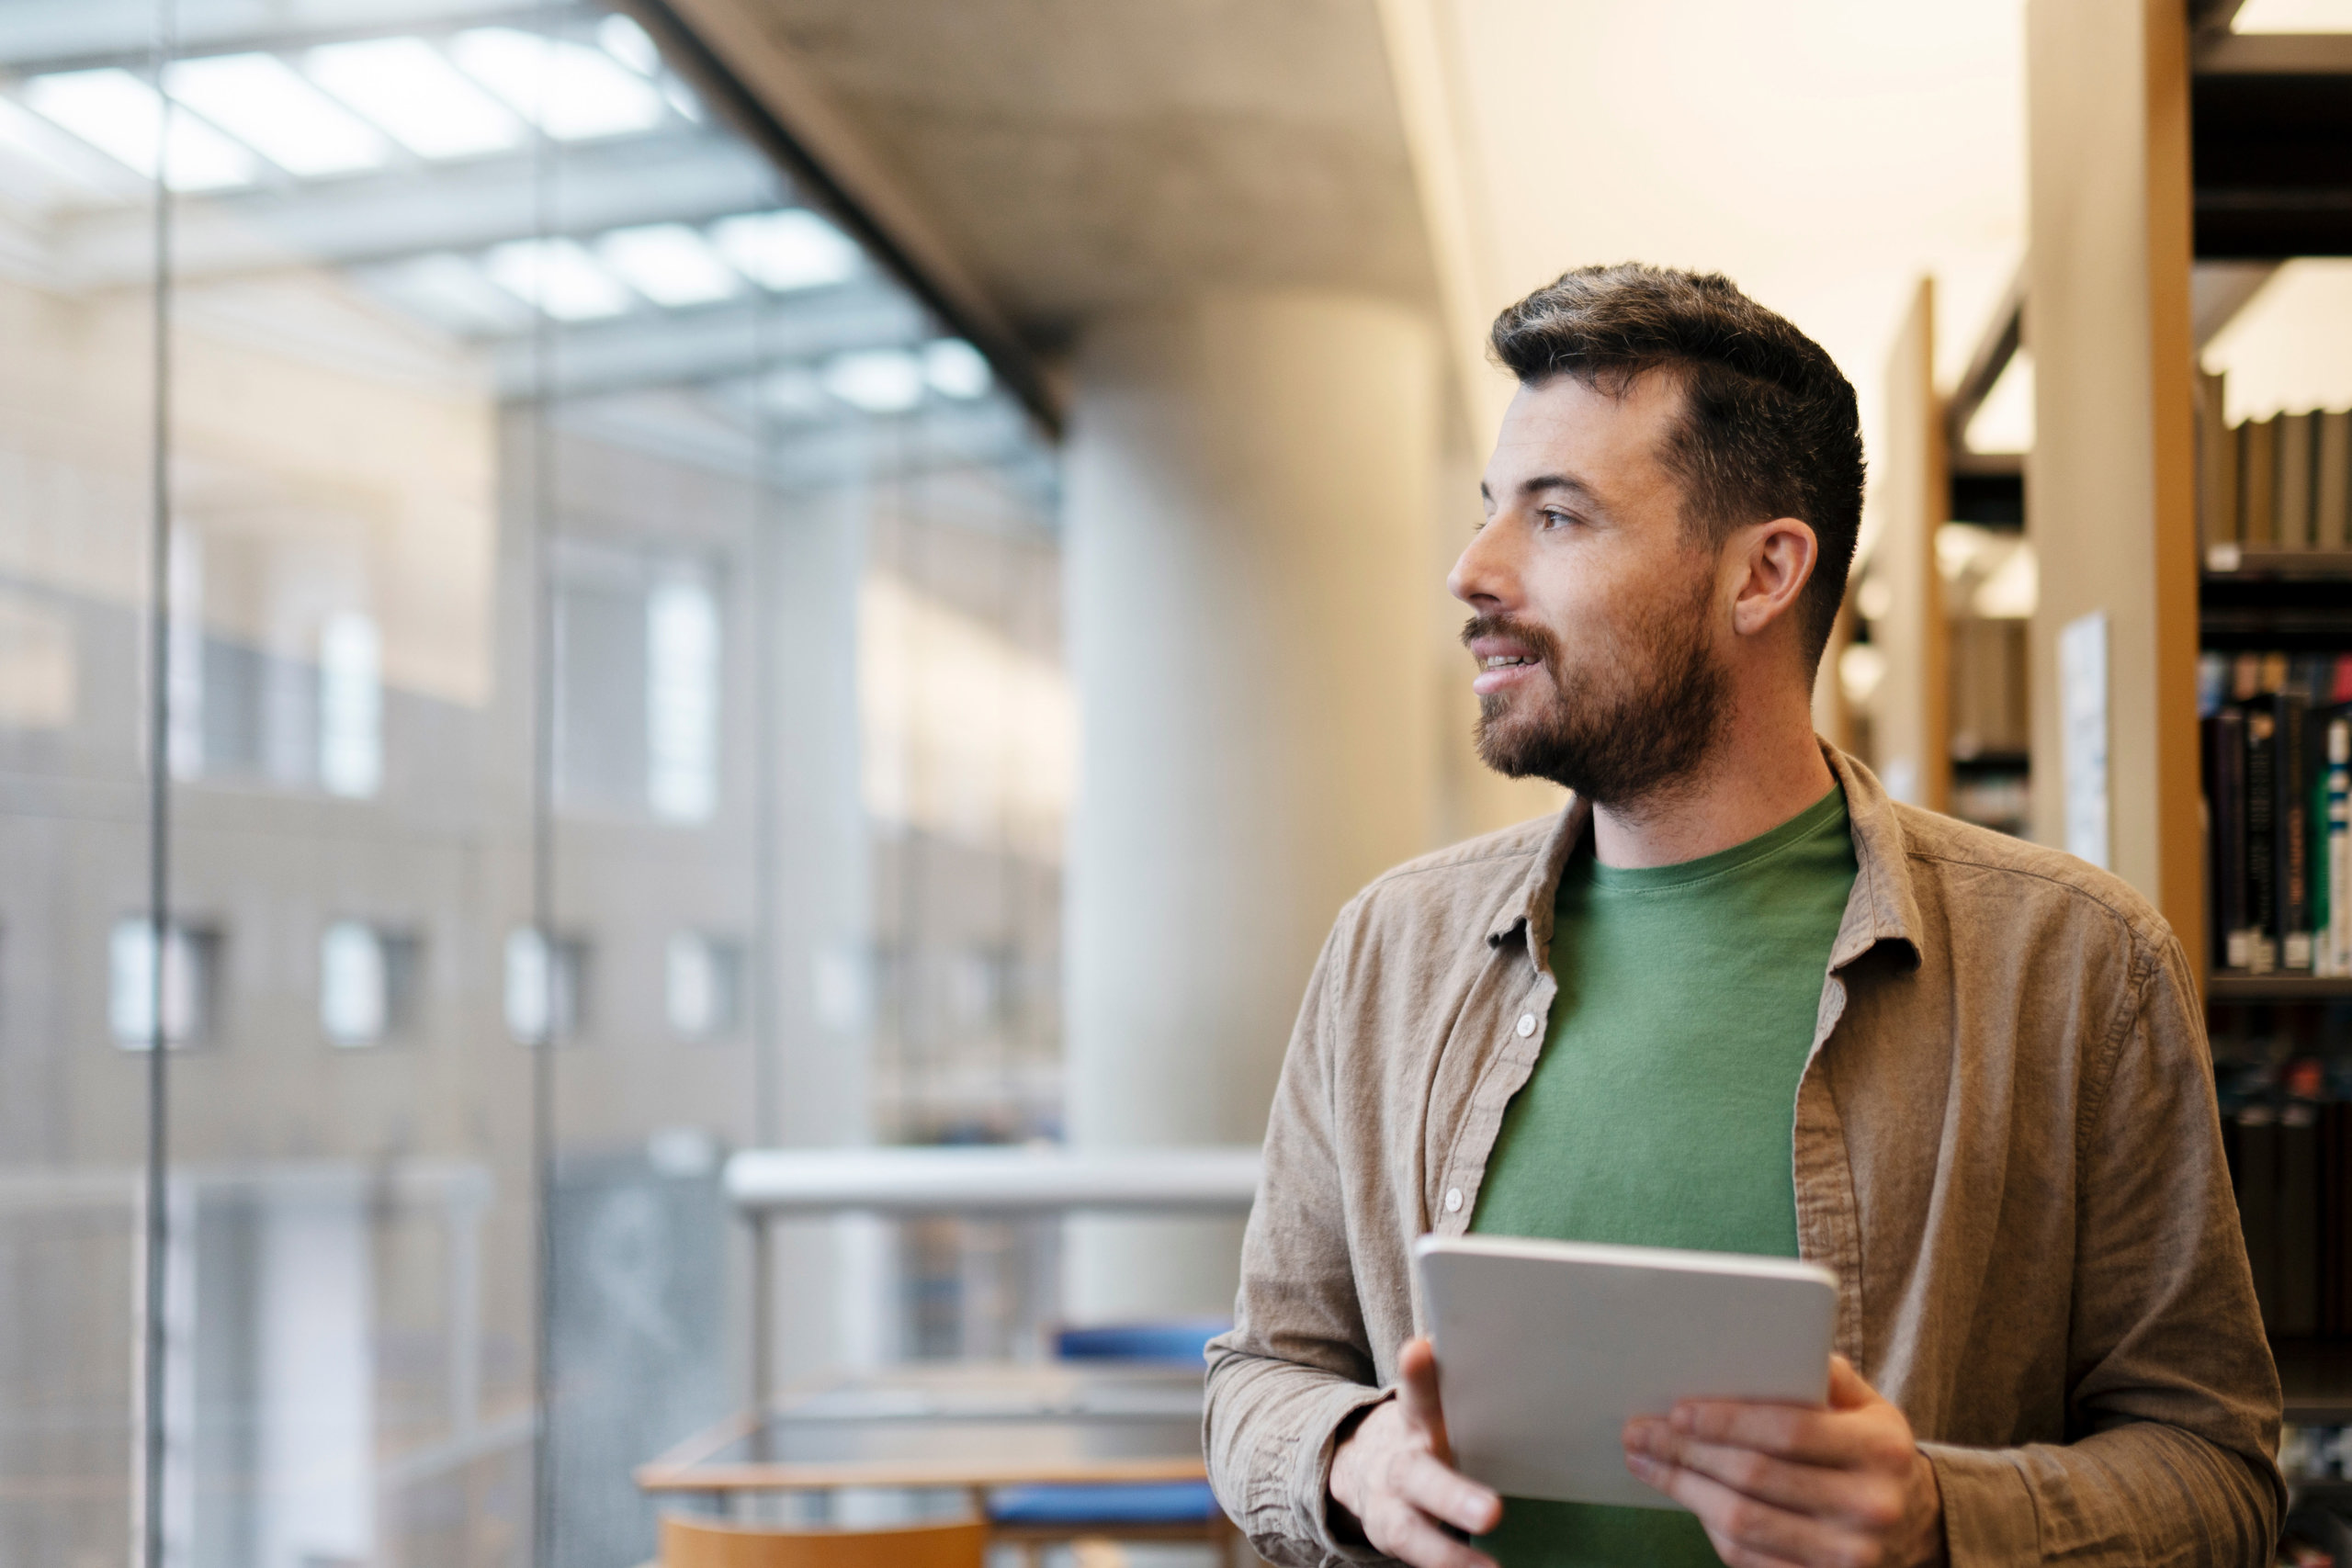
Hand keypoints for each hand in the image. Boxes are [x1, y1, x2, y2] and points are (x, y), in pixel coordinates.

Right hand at [1329, 1337, 1503, 1567]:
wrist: (1357, 1467)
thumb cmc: (1418, 1433)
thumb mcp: (1427, 1407)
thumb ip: (1446, 1387)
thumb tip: (1489, 1336)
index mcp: (1412, 1423)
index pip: (1416, 1395)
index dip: (1418, 1376)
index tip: (1422, 1349)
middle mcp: (1398, 1466)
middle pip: (1418, 1478)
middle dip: (1452, 1498)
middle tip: (1492, 1513)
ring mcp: (1389, 1508)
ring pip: (1411, 1533)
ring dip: (1449, 1555)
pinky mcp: (1393, 1539)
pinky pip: (1422, 1559)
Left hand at [1622, 1355, 1943, 1567]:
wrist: (1913, 1524)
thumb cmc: (1869, 1451)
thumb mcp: (1867, 1406)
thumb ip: (1827, 1375)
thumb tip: (1772, 1347)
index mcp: (1881, 1450)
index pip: (1790, 1431)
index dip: (1727, 1421)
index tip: (1677, 1410)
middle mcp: (1871, 1507)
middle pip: (1755, 1478)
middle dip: (1687, 1452)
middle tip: (1640, 1432)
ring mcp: (1849, 1557)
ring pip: (1743, 1523)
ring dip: (1684, 1490)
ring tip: (1646, 1462)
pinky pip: (1748, 1560)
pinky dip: (1708, 1527)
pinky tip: (1684, 1497)